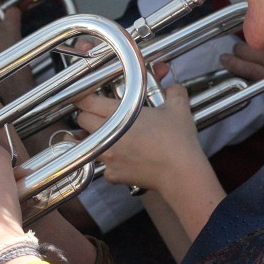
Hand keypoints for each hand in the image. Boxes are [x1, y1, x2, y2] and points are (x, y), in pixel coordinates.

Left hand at [75, 84, 201, 192]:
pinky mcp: (114, 175)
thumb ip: (174, 92)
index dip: (86, 97)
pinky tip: (124, 158)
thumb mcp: (178, 108)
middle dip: (89, 115)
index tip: (89, 96)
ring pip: (89, 143)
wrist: (181, 173)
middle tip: (101, 113)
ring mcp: (108, 157)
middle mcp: (107, 135)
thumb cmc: (178, 140)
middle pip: (82, 120)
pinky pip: (104, 166)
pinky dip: (111, 162)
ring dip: (96, 138)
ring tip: (110, 135)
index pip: (87, 102)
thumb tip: (174, 88)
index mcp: (117, 114)